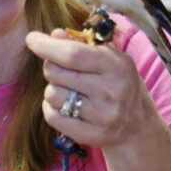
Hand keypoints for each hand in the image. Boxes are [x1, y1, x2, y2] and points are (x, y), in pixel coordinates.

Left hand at [26, 28, 157, 149]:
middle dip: (50, 67)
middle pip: (56, 73)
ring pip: (51, 94)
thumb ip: (81, 44)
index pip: (73, 54)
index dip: (47, 46)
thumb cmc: (118, 84)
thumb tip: (54, 35)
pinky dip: (51, 108)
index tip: (32, 39)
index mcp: (116, 66)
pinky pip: (52, 116)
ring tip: (68, 90)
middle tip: (61, 70)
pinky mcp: (91, 135)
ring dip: (52, 89)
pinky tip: (64, 106)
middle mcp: (111, 91)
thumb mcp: (109, 58)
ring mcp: (102, 116)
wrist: (139, 127)